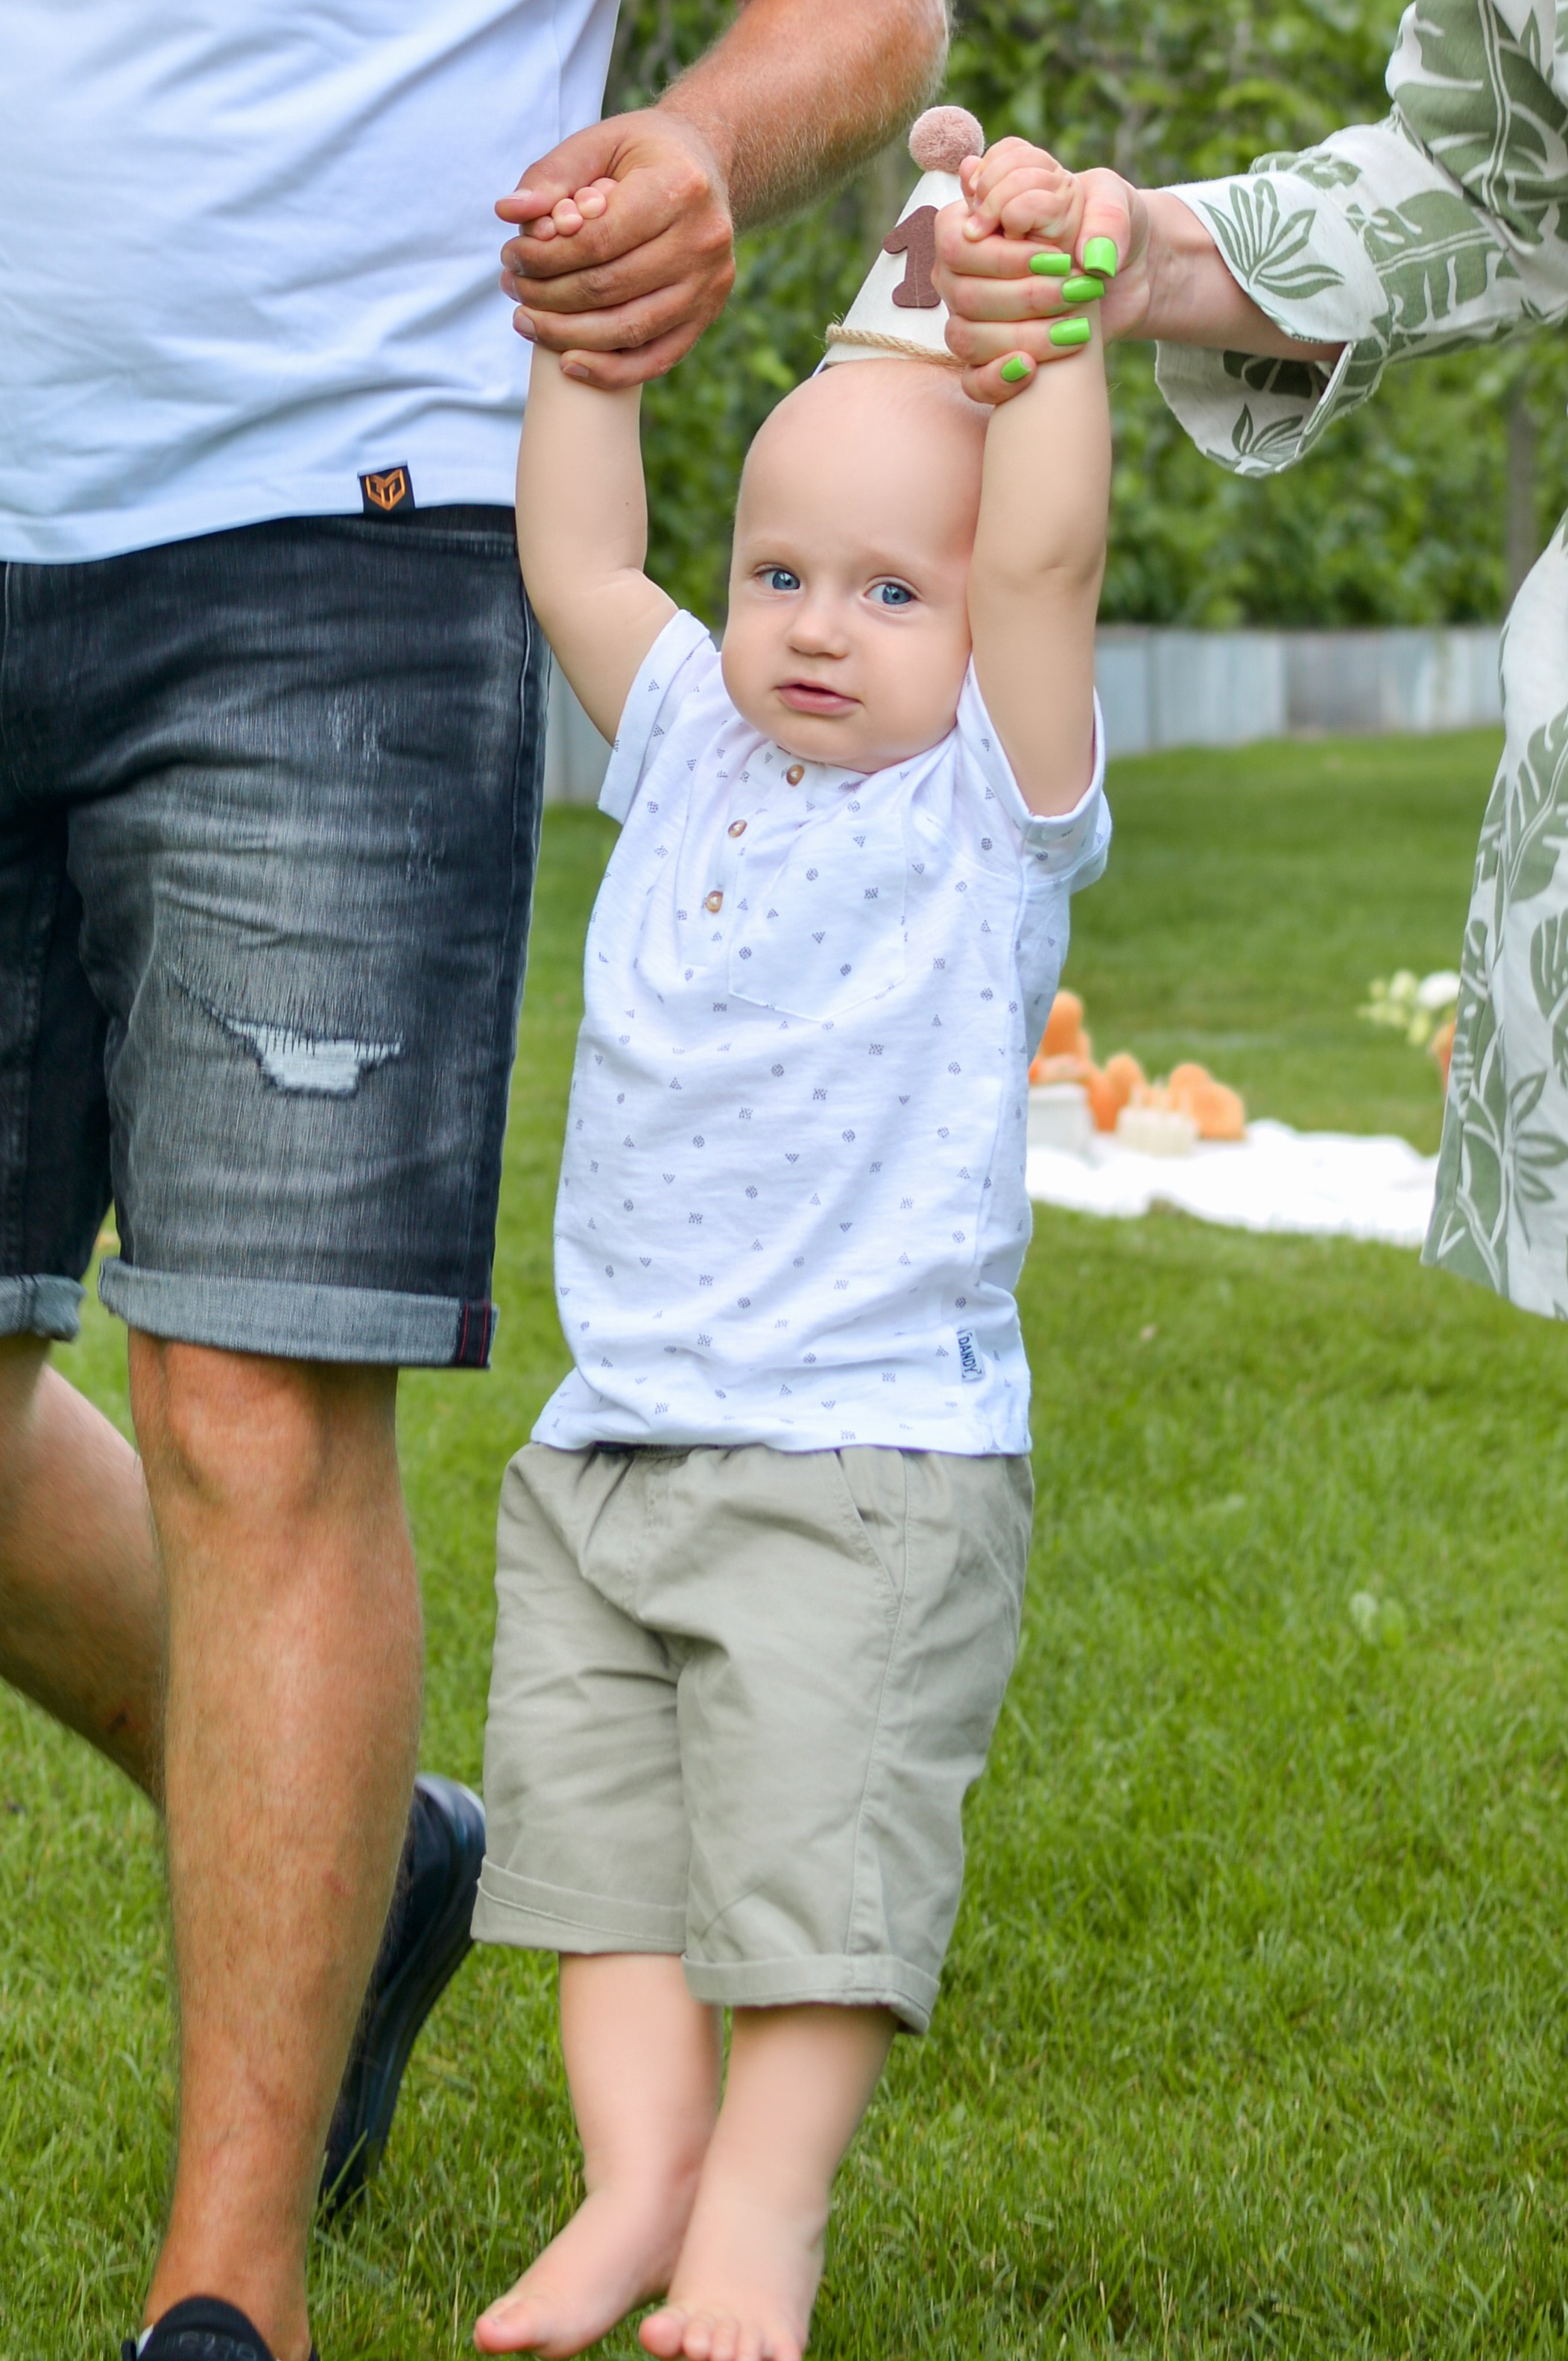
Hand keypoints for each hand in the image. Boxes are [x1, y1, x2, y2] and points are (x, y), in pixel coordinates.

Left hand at [497, 110, 736, 387]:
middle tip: (512, 288)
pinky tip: (569, 364)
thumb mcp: (598, 144)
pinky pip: (656, 359)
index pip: (597, 240)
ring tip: (527, 321)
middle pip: (609, 288)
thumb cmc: (642, 155)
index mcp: (678, 188)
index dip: (545, 257)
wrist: (707, 168)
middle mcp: (702, 240)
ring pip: (629, 329)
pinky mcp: (707, 315)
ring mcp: (709, 284)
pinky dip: (610, 371)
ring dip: (568, 335)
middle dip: (548, 295)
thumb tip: (509, 213)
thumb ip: (552, 175)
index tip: (512, 256)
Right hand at [932, 140, 1151, 404]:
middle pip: (963, 295)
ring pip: (966, 338)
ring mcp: (970, 317)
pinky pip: (973, 380)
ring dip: (1022, 336)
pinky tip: (1031, 368)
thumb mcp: (1114, 202)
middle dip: (1025, 297)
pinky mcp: (989, 358)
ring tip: (1076, 328)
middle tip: (1076, 290)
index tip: (1057, 259)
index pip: (957, 245)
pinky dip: (997, 380)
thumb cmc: (1108, 228)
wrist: (1128, 273)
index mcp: (978, 221)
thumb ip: (1104, 215)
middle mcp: (963, 271)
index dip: (1002, 258)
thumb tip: (1090, 257)